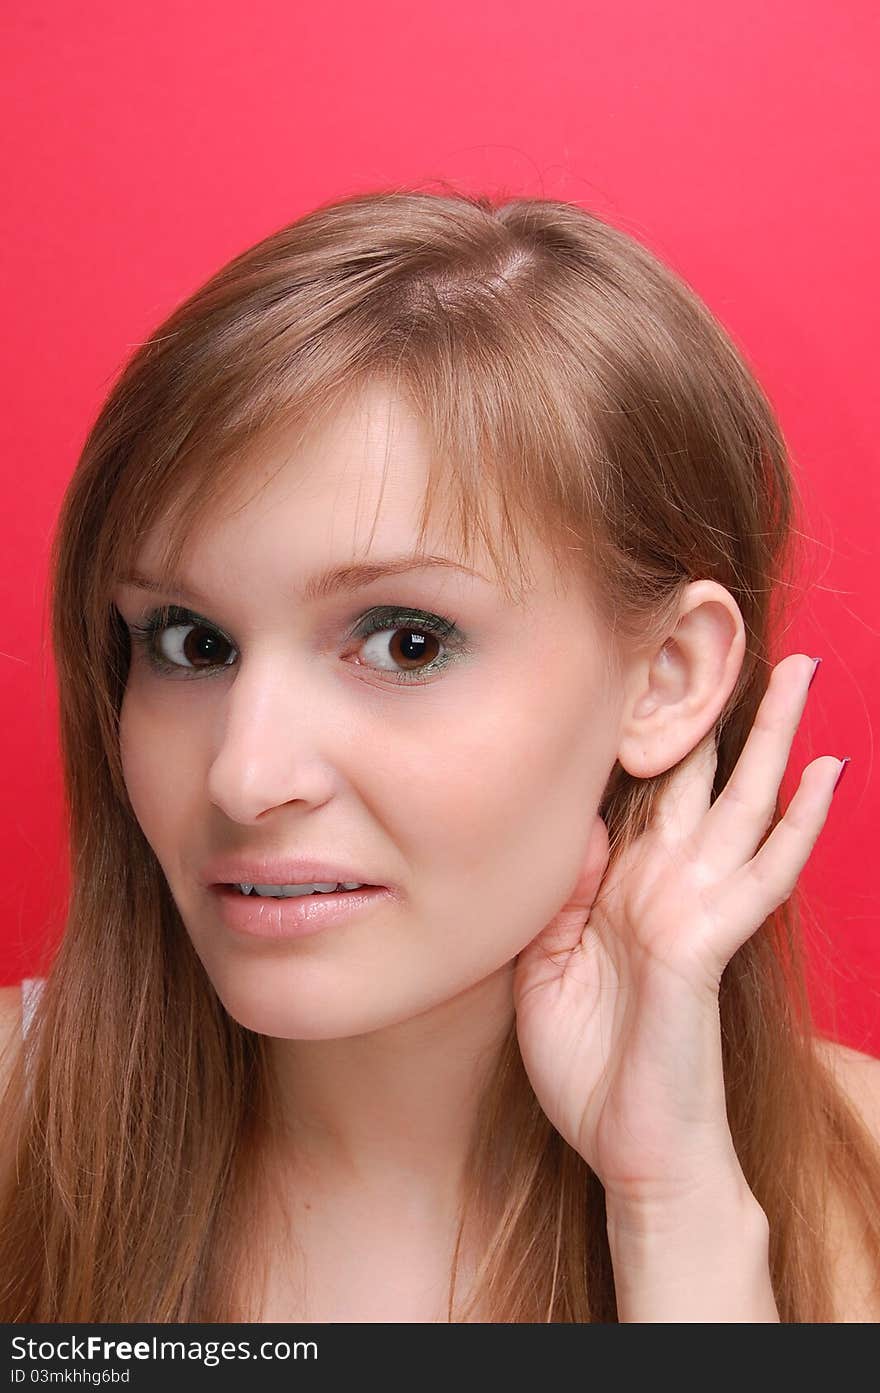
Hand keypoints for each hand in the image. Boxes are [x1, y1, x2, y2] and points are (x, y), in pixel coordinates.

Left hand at [513, 653, 843, 1210]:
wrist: (631, 1154)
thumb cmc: (591, 1064)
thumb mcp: (544, 964)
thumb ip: (562, 893)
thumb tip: (586, 827)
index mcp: (624, 885)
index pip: (645, 790)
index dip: (651, 730)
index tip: (652, 662)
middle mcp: (668, 884)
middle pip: (706, 779)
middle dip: (725, 712)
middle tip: (737, 637)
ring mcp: (695, 910)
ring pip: (748, 806)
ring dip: (776, 742)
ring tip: (801, 676)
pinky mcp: (708, 945)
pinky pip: (760, 874)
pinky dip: (796, 824)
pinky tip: (824, 775)